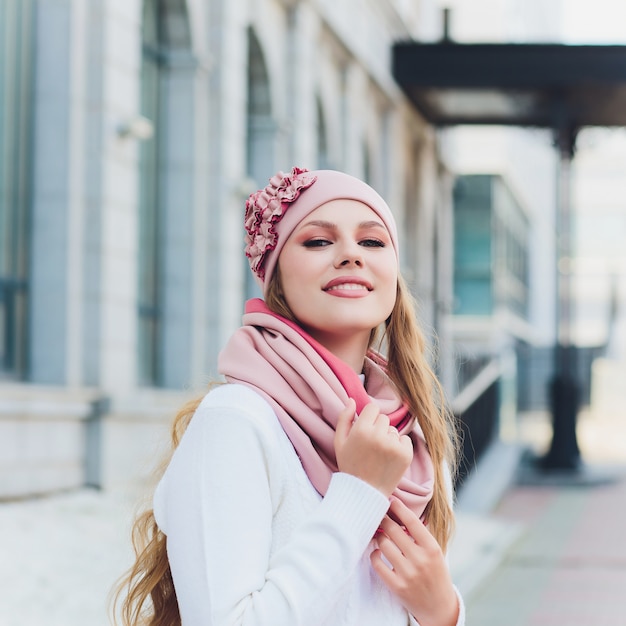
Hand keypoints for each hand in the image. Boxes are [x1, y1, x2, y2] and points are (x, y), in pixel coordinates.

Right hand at [334, 399, 413, 497]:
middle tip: (371, 446)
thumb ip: (344, 418)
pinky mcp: (406, 455)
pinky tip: (390, 459)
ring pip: (394, 430)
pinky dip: (400, 447)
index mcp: (361, 430)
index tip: (366, 430)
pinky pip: (405, 440)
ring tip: (379, 455)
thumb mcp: (339, 442)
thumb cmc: (350, 466)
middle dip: (378, 428)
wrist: (364, 493)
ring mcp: (393, 445)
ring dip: (388, 438)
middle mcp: (378, 436)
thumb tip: (352, 400)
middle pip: (384, 419)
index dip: (369, 418)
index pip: (373, 408)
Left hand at [371, 498, 458, 625]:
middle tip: (380, 516)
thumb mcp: (435, 552)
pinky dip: (374, 555)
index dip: (399, 508)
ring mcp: (408, 574)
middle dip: (384, 520)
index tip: (391, 500)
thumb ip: (419, 535)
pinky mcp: (397, 586)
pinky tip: (377, 553)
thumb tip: (400, 511)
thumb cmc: (435, 573)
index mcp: (432, 548)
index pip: (412, 521)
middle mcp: (420, 560)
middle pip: (393, 530)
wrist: (439, 607)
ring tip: (380, 536)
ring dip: (379, 537)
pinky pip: (377, 563)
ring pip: (383, 544)